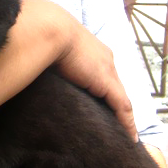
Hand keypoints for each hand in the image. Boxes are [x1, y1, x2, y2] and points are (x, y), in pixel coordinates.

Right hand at [54, 19, 136, 141]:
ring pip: (122, 99)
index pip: (104, 74)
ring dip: (124, 117)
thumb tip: (38, 67)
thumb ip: (53, 59)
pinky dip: (127, 122)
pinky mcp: (106, 83)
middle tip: (118, 124)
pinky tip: (130, 137)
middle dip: (117, 105)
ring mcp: (108, 71)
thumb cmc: (45, 35)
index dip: (105, 90)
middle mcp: (105, 59)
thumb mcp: (52, 48)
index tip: (105, 105)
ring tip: (125, 134)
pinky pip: (122, 107)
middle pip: (116, 87)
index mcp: (93, 50)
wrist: (51, 30)